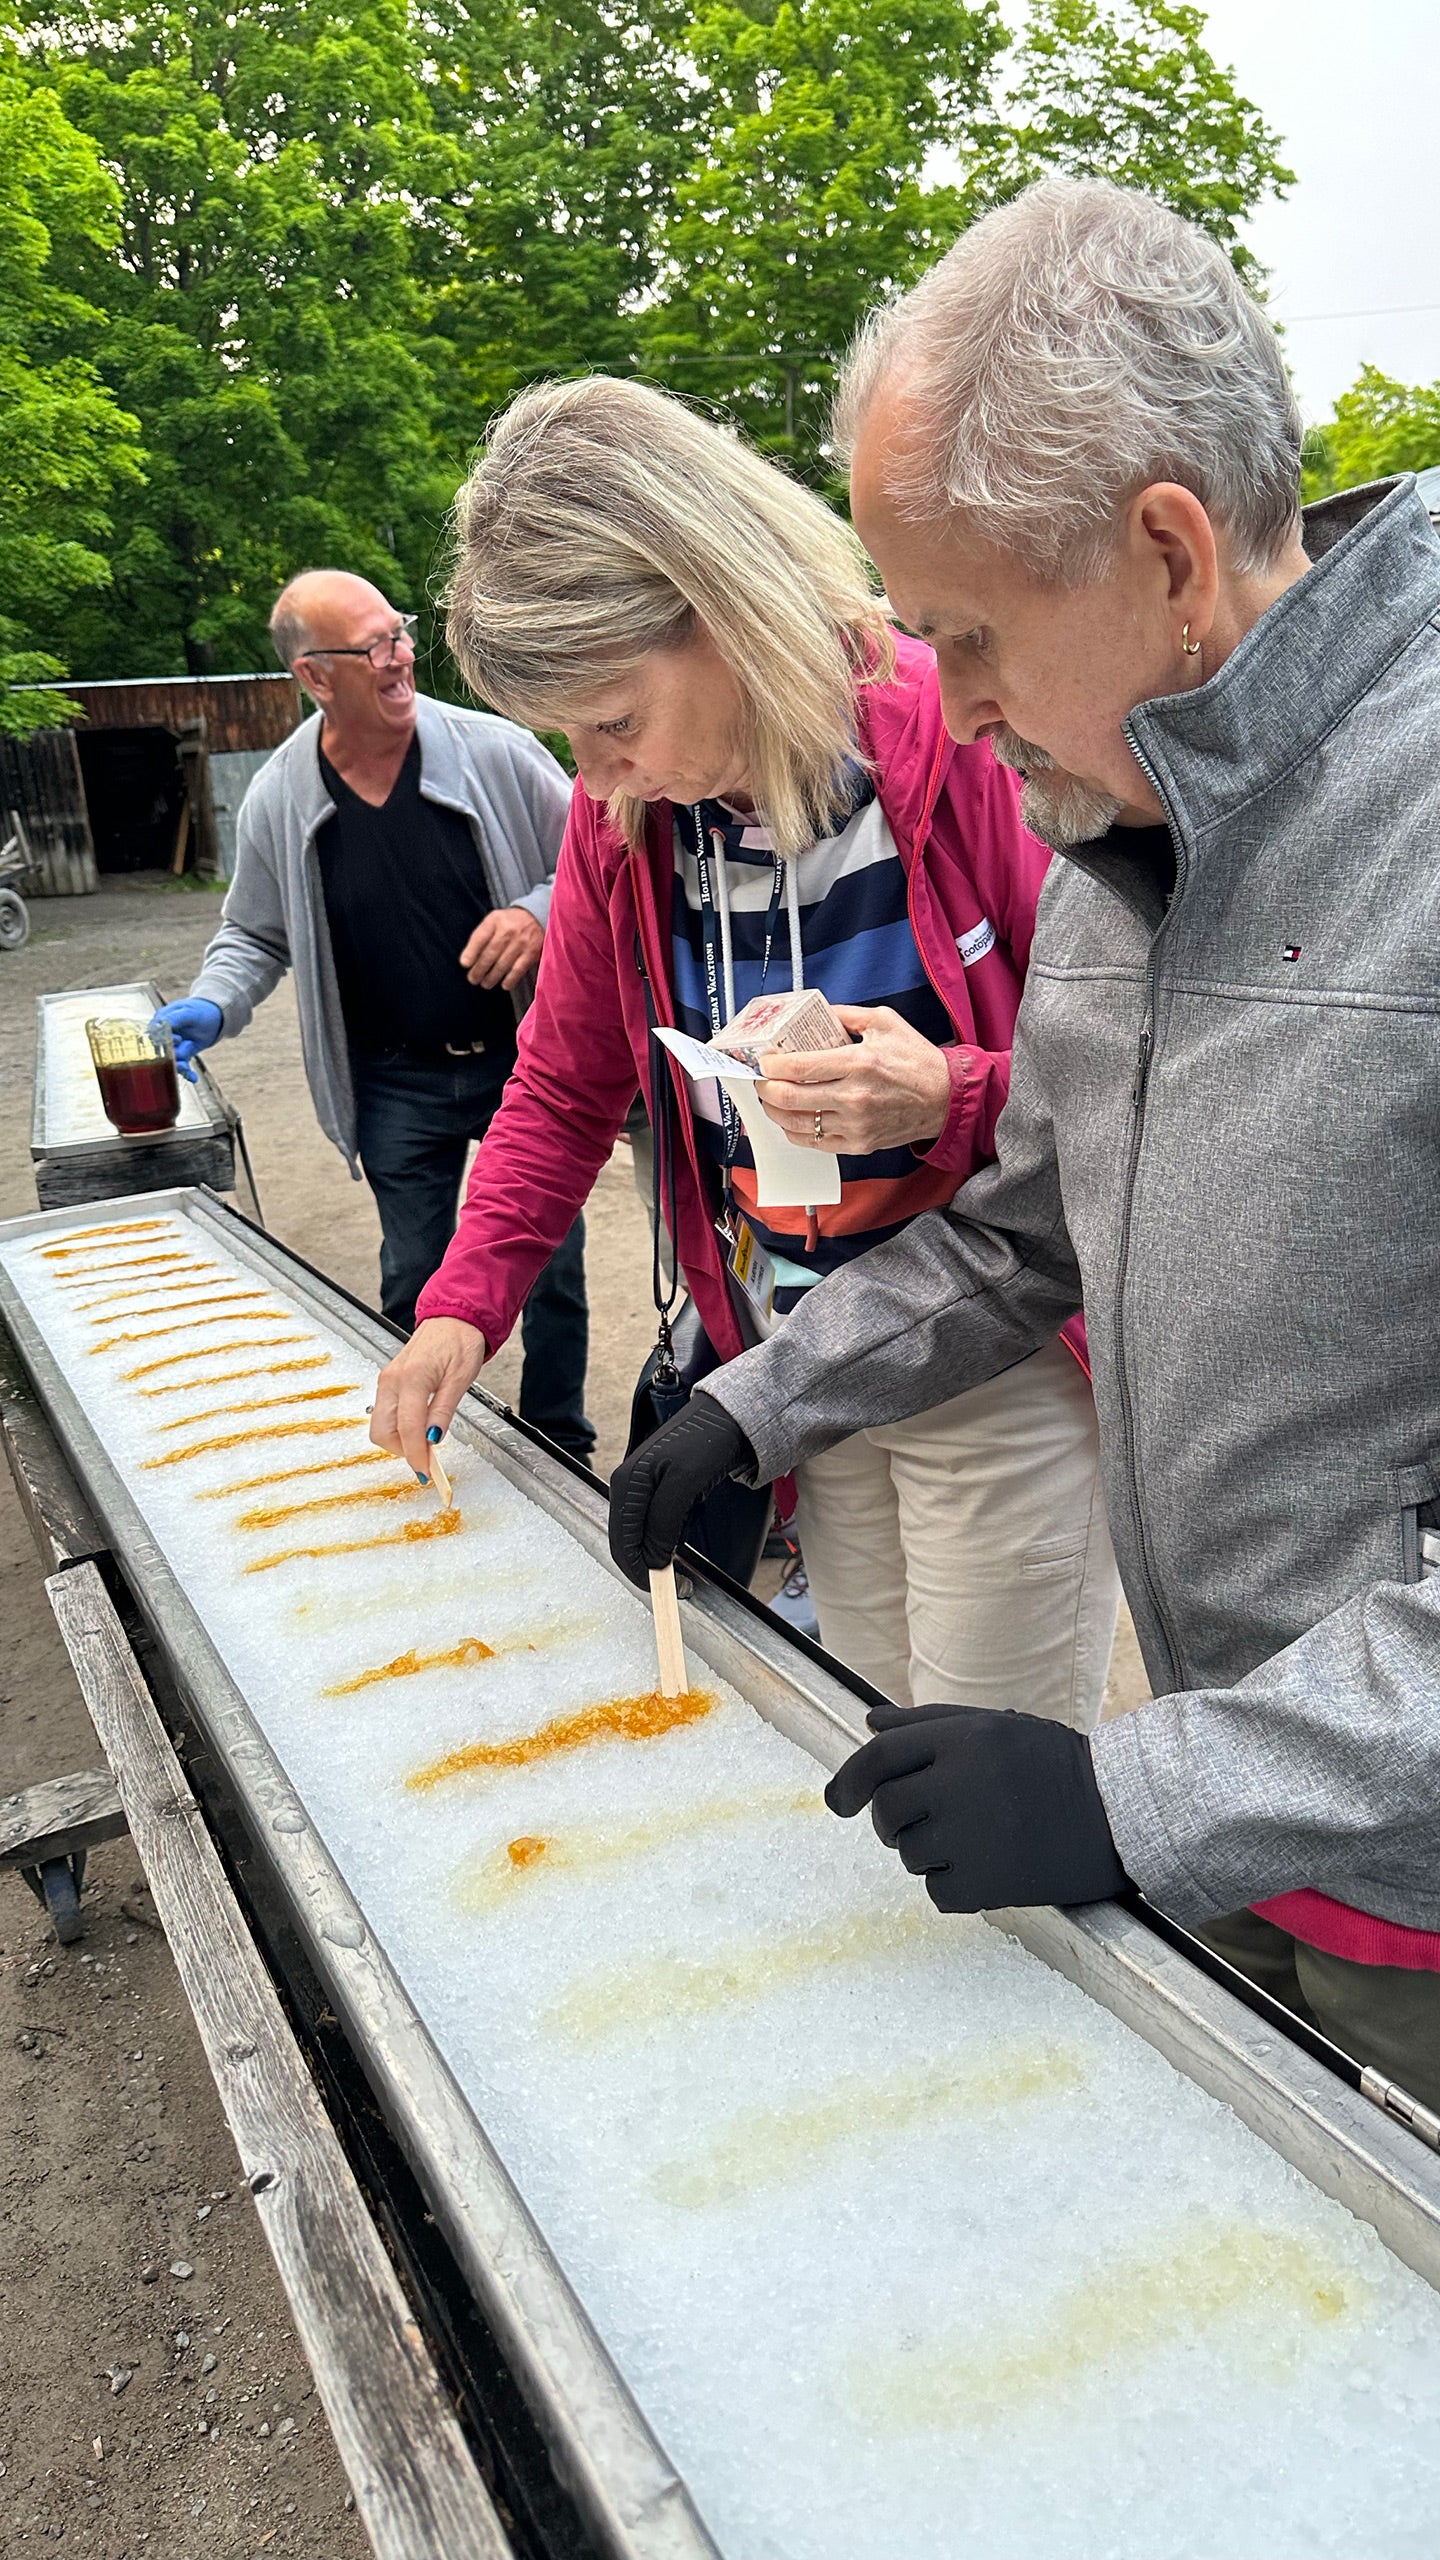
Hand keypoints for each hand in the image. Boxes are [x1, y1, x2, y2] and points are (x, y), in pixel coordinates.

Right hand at [151, 998, 222, 1082]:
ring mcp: (173, 1047)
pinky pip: (183, 1066)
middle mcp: (164, 1036)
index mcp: (161, 1022)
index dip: (163, 1038)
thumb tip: (160, 1023)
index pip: (155, 1033)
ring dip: (179, 1066)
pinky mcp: (183, 1056)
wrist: (214, 1017)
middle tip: (180, 1061)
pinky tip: (193, 1078)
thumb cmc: (199, 1011)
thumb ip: (175, 1018)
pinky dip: (187, 1073)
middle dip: (171, 1057)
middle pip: (162, 1050)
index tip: (178, 1039)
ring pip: (172, 1060)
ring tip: (186, 1069)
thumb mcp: (188, 1012)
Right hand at [371, 1318, 486, 1476]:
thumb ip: (443, 1411)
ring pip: (380, 1424)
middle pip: (382, 1431)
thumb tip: (433, 1438)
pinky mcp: (388, 1381)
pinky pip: (385, 1412)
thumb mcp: (460, 1379)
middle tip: (427, 1458)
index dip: (416, 1454)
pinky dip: (398, 1427)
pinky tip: (418, 1427)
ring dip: (399, 1440)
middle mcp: (392, 1379)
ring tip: (425, 1442)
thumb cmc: (460, 1342)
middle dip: (402, 1450)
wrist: (453, 1319)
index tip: (426, 1471)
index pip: (408, 1428)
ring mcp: (387, 1380)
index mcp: (411, 1378)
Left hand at [460, 907, 544, 991]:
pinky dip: (510, 979)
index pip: (480, 938)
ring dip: (492, 977)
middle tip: (473, 979)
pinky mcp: (531, 953)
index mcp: (495, 921)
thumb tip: (468, 959)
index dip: (471, 952)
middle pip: (490, 954)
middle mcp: (508, 931)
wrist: (536, 917)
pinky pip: (518, 970)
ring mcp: (520, 942)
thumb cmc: (509, 923)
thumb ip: (481, 936)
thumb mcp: (493, 921)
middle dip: (479, 970)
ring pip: (502, 964)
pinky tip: (504, 985)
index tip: (465, 964)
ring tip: (485, 984)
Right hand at [608, 1396, 756, 1586]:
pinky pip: (651, 1527)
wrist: (728, 1419)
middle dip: (647, 1568)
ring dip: (654, 1558)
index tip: (668, 1591)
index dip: (641, 1571)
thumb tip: (652, 1557)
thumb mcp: (686, 1482)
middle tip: (680, 1587)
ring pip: (638, 1537)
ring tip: (681, 1575)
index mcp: (627, 1483)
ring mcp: (640, 1489)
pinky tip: (677, 1550)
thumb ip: (664, 1520)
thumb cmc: (707, 1443)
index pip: (623, 1541)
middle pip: (626, 1542)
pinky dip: (662, 1544)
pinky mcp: (655, 1492)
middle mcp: (627, 1486)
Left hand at [755, 1005, 951, 1151]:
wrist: (945, 1099)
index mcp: (858, 1062)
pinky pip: (814, 1143)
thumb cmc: (917, 1060)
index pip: (798, 1067)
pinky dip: (795, 1131)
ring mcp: (855, 1124)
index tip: (764, 1061)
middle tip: (762, 1080)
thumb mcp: (884, 1022)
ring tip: (771, 1099)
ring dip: (775, 1111)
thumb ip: (845, 1014)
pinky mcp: (858, 1144)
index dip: (771, 1065)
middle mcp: (853, 1097)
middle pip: (789, 1098)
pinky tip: (791, 1119)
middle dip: (766, 1088)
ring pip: (797, 1124)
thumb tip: (814, 1013)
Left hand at [825, 1700, 1127, 1912]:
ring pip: (907, 1854)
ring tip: (972, 1840)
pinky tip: (986, 1867)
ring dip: (925, 1852)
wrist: (1121, 1815)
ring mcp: (973, 1837)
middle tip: (919, 1822)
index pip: (879, 1757)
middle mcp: (963, 1784)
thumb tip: (869, 1722)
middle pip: (887, 1810)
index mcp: (965, 1740)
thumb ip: (930, 1723)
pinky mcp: (987, 1884)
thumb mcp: (996, 1726)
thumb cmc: (1053, 1766)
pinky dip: (951, 1886)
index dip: (849, 1779)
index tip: (838, 1800)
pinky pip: (936, 1892)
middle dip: (891, 1820)